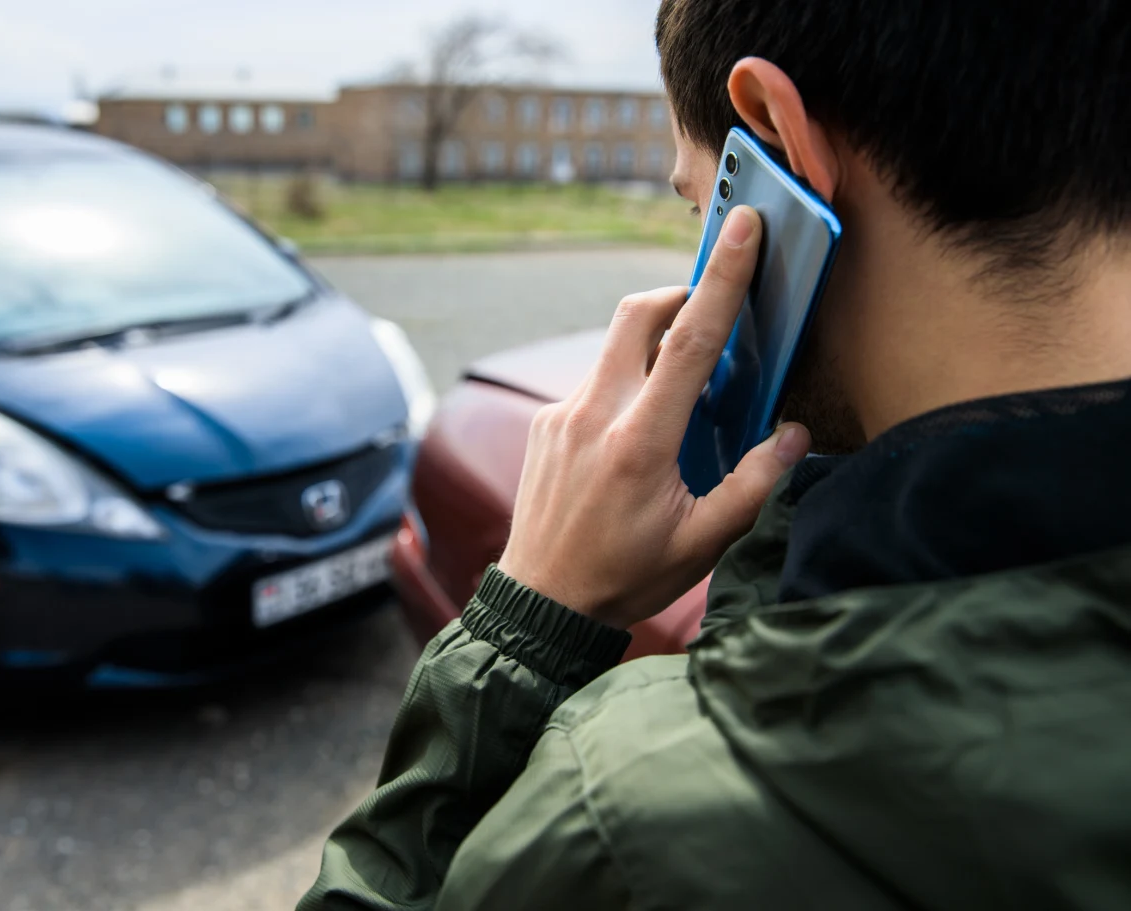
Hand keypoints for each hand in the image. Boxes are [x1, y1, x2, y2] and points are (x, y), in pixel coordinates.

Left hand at [497, 206, 810, 629]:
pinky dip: (624, 387)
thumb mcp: (702, 544)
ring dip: (651, 350)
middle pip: (636, 315)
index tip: (743, 228)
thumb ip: (752, 486)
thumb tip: (792, 434)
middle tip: (708, 314)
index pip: (689, 342)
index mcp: (639, 442)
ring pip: (613, 349)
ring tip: (677, 400)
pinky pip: (593, 383)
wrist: (541, 603)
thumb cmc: (624, 577)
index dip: (723, 279)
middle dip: (677, 296)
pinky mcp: (545, 424)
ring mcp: (561, 415)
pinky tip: (635, 438)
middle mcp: (593, 415)